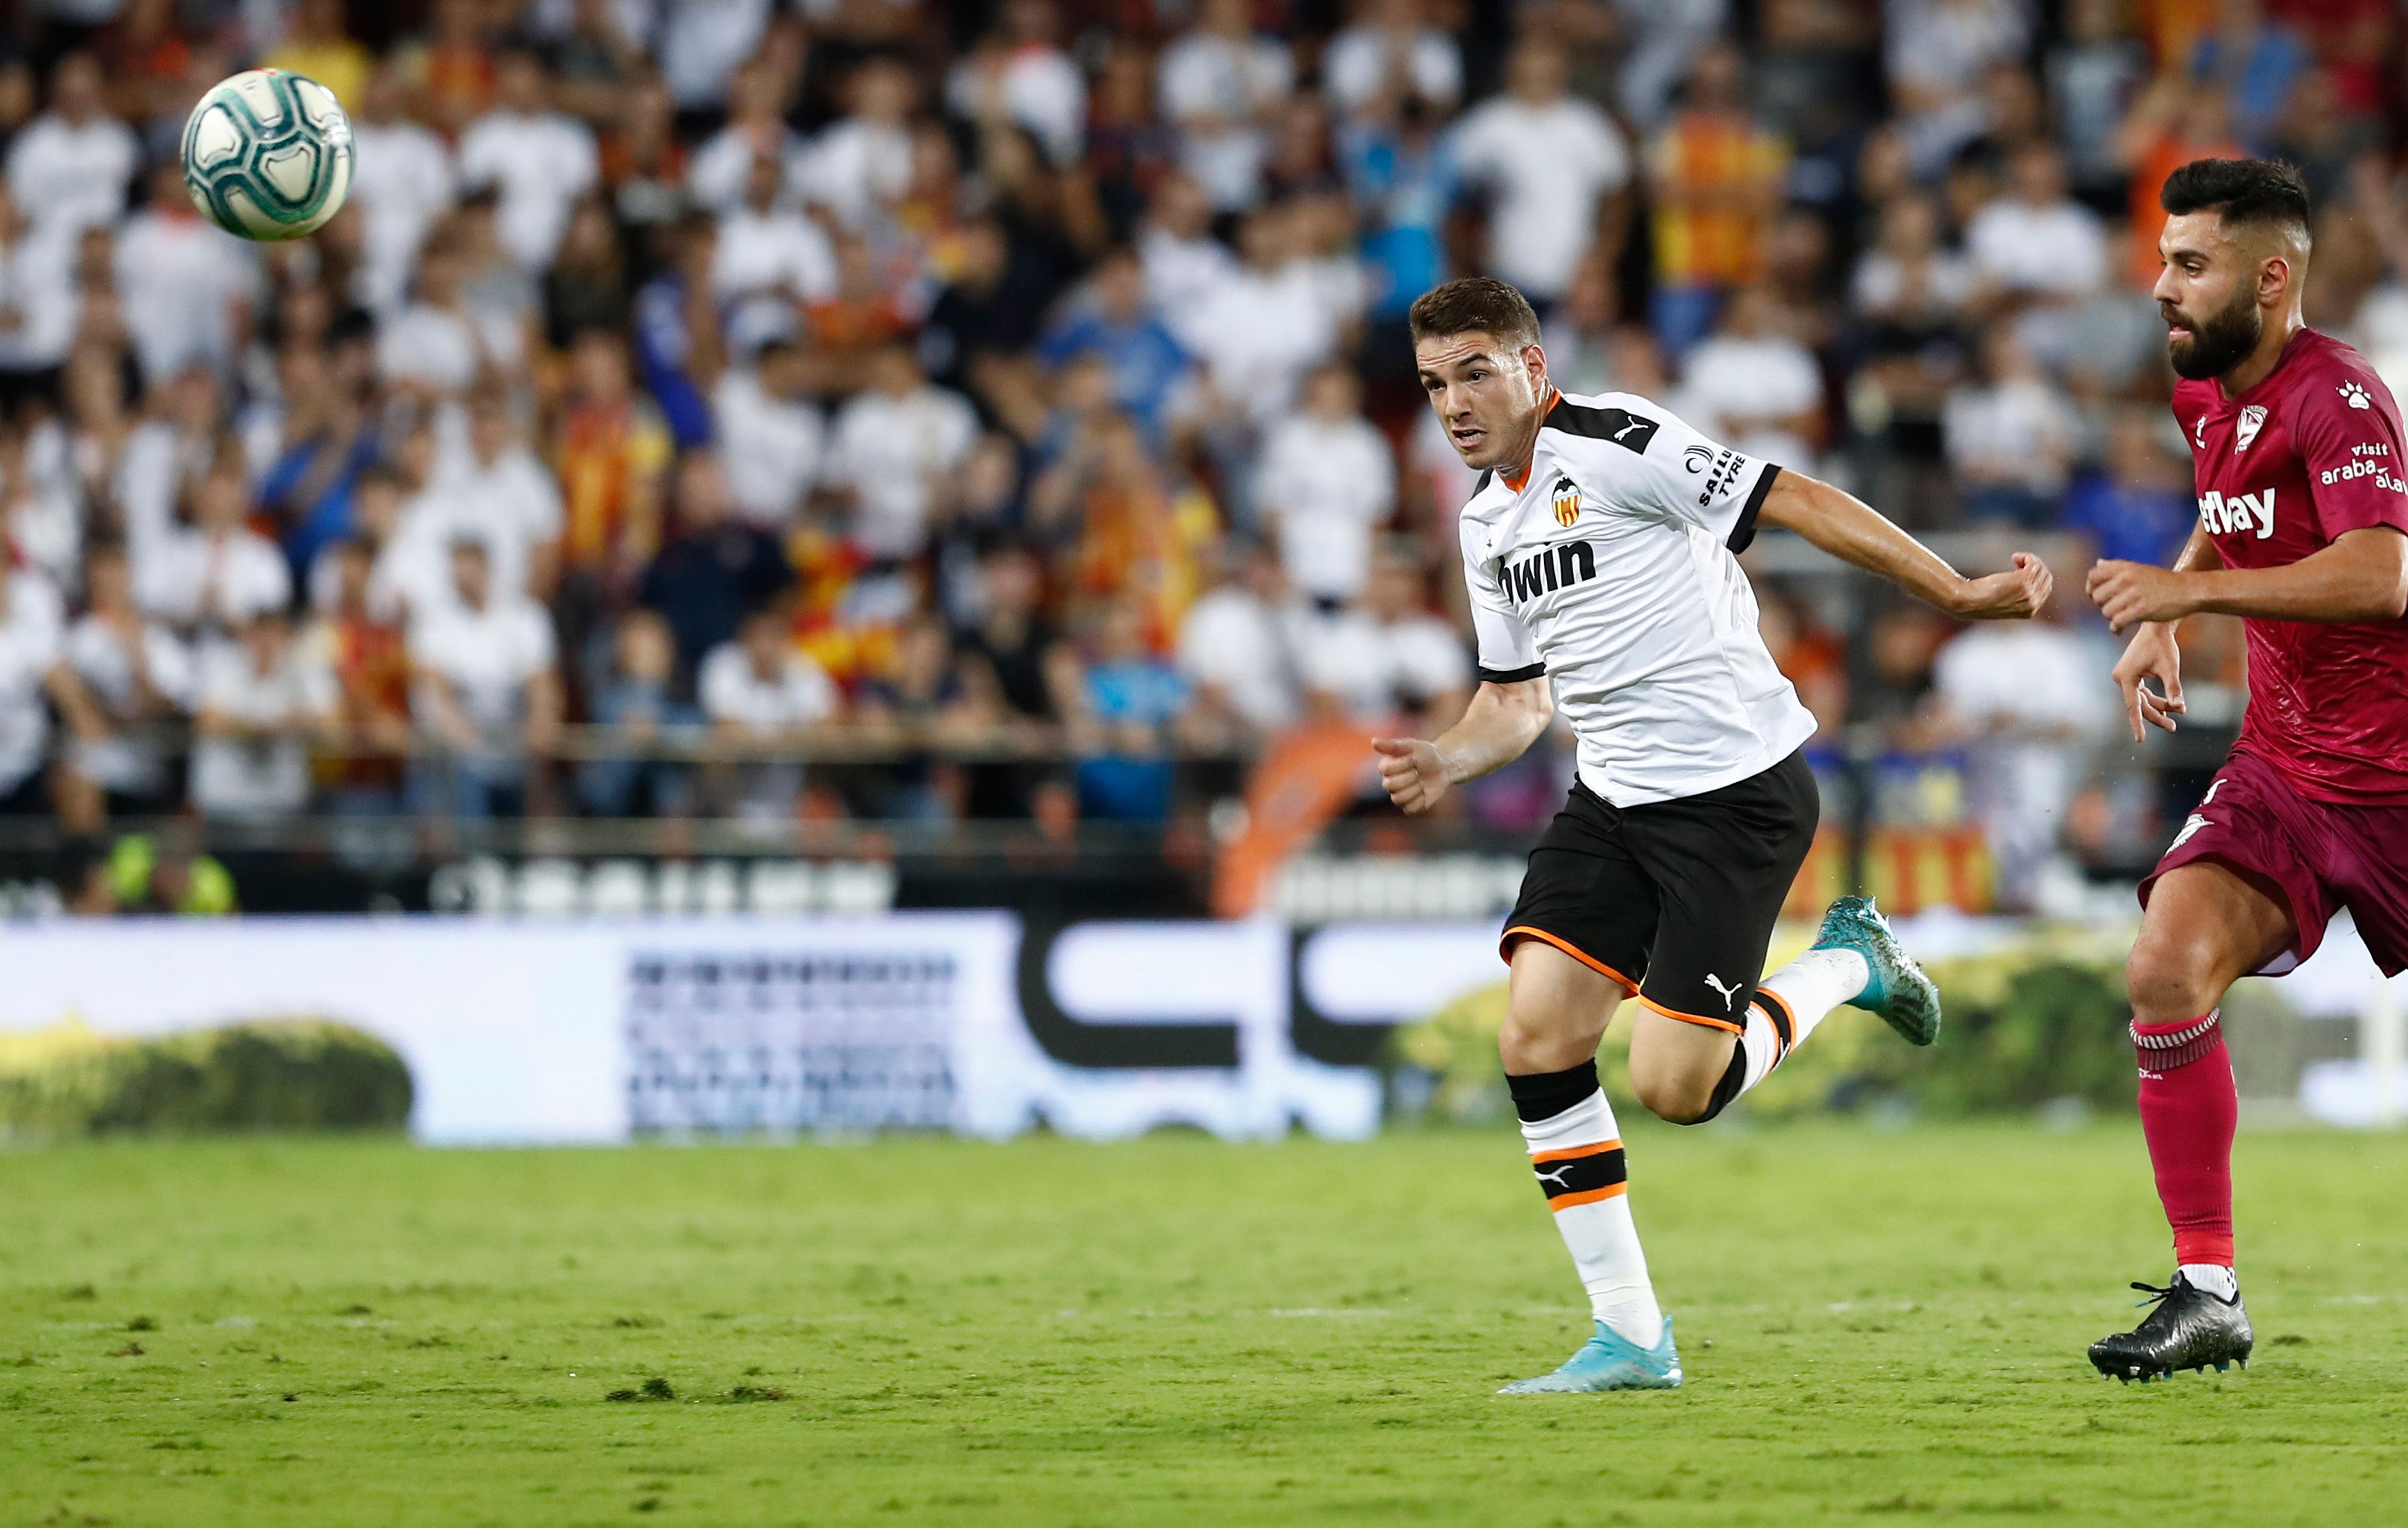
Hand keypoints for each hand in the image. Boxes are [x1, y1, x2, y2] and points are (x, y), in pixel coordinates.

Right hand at [1371, 736, 1448, 815]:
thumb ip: (1392, 745)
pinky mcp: (1410, 807)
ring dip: (1414, 789)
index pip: (1386, 769)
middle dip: (1408, 777)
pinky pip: (1410, 809)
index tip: (1413, 759)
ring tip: (1422, 782)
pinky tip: (1424, 792)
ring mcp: (1399, 796)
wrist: (1443, 767)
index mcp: (1386, 767)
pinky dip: (1420, 800)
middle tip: (1417, 772)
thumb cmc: (1425, 754)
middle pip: (1389, 785)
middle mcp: (1389, 783)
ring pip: (1398, 799)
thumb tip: (1373, 741)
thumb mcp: (1411, 745)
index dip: (1402, 764)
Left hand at [1948, 552, 2053, 619]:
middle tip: (2018, 562)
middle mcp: (2033, 604)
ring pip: (2040, 569)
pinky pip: (2033, 563)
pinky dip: (2026, 557)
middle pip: (2046, 577)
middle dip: (2035, 566)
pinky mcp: (2022, 582)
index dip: (2037, 576)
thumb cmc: (1980, 601)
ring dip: (2029, 560)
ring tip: (2015, 559)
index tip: (2022, 569)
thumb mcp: (2004, 601)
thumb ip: (2019, 595)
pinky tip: (2014, 557)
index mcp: (2030, 611)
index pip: (2045, 588)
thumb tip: (2029, 575)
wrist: (1967, 602)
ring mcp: (2029, 593)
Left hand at [2087, 559, 2195, 632]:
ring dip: (2111, 618)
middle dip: (2102, 606)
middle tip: (2113, 609)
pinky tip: (2119, 630)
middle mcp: (2126, 578)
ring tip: (2119, 618)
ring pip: (2106, 612)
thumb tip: (2098, 563)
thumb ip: (2116, 567)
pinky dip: (2115, 628)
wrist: (2187, 590)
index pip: (2093, 575)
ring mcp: (2134, 594)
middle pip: (2097, 597)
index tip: (2095, 595)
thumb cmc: (2162, 581)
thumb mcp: (2139, 569)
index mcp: (2124, 567)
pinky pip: (2117, 622)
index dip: (2091, 587)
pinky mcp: (2141, 609)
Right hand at [2111, 622, 2184, 740]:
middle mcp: (2121, 678)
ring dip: (2159, 706)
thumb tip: (2180, 708)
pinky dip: (2155, 698)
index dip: (2137, 724)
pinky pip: (2142, 692)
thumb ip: (2174, 689)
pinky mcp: (2130, 674)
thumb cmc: (2163, 645)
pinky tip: (2170, 704)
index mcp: (2126, 678)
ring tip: (2178, 713)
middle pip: (2139, 705)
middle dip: (2157, 715)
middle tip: (2173, 727)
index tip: (2140, 740)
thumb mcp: (2171, 669)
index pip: (2133, 707)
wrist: (2157, 625)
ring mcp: (2124, 676)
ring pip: (2142, 699)